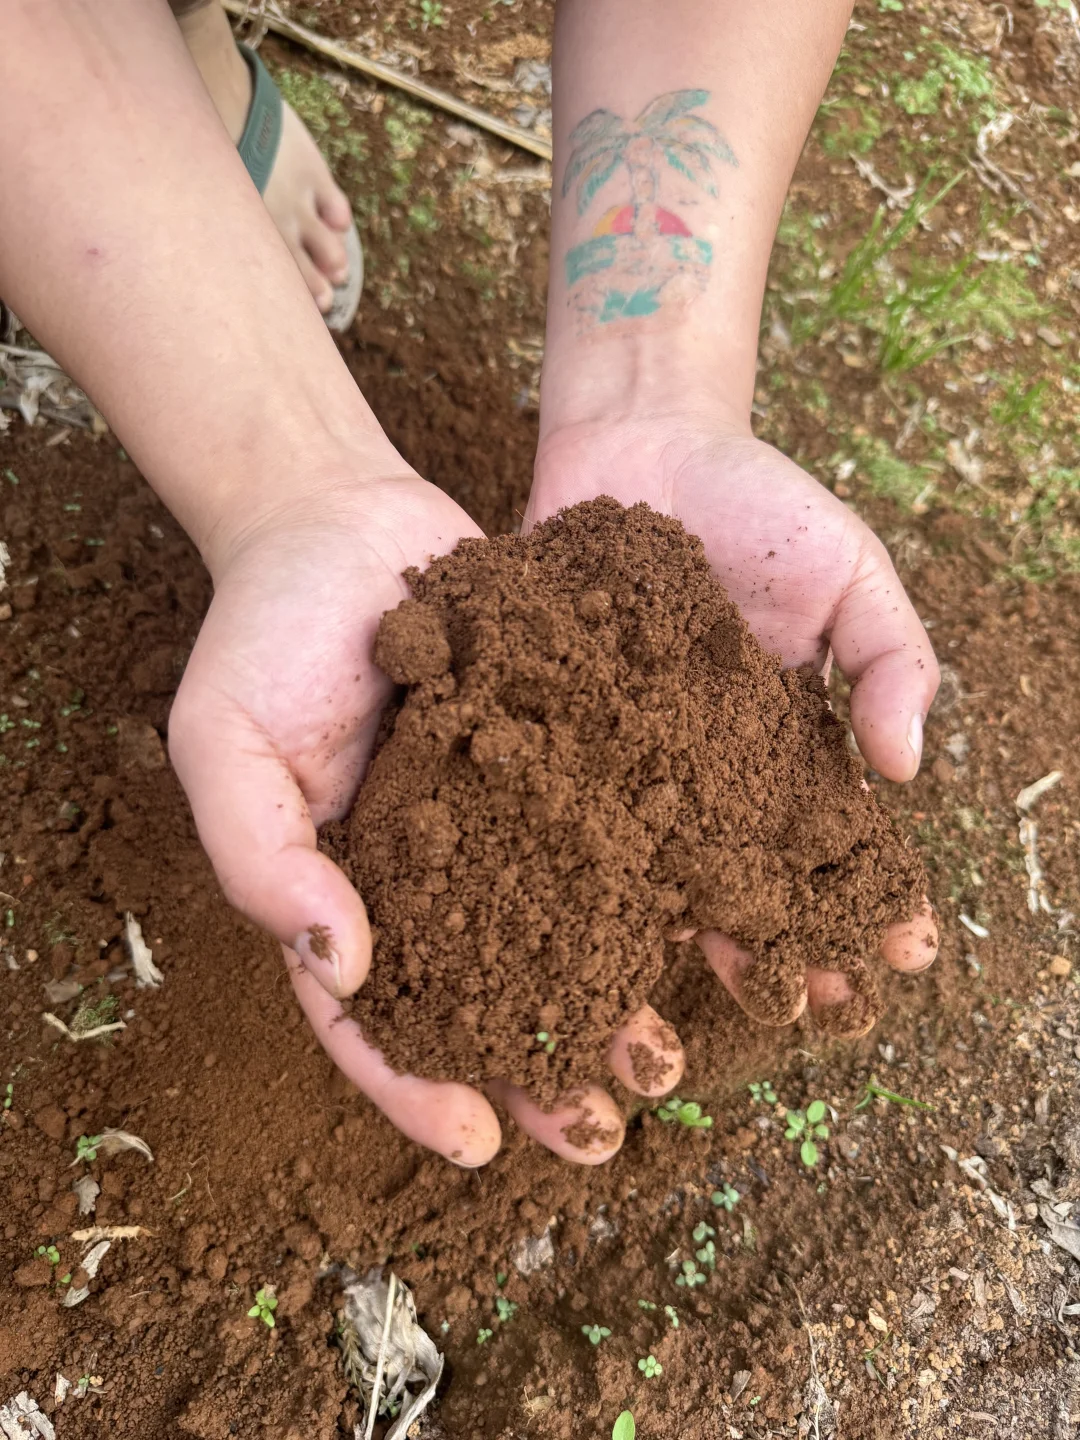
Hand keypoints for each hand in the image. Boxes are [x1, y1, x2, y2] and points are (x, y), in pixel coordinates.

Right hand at [168, 467, 689, 1167]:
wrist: (343, 517)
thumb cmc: (263, 630)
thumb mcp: (224, 742)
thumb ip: (260, 855)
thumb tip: (341, 965)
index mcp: (340, 889)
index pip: (370, 1017)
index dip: (417, 1086)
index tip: (481, 1142)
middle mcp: (429, 873)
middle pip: (484, 997)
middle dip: (541, 1071)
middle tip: (605, 1130)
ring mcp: (500, 819)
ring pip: (562, 931)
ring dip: (612, 1000)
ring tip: (668, 1056)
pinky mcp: (562, 759)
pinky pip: (609, 833)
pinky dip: (652, 884)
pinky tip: (705, 926)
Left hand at [512, 410, 940, 1150]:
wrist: (639, 439)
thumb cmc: (758, 501)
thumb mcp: (849, 568)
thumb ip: (890, 655)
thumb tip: (908, 767)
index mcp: (784, 746)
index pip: (838, 842)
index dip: (872, 898)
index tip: (906, 956)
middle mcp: (705, 772)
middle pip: (749, 876)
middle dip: (784, 944)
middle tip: (808, 1012)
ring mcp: (627, 760)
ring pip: (654, 870)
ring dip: (678, 940)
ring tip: (697, 1001)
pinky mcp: (553, 735)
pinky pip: (562, 810)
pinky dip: (569, 871)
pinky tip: (575, 933)